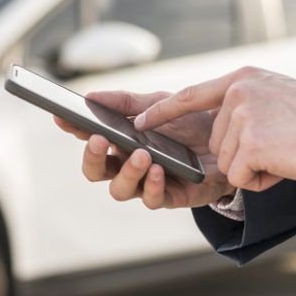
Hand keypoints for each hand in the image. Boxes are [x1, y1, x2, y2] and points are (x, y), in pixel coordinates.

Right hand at [53, 90, 234, 208]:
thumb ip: (127, 102)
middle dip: (91, 157)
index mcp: (121, 142)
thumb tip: (91, 95)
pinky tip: (158, 169)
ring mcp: (147, 183)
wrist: (233, 139)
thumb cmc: (192, 123)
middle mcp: (128, 165)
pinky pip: (152, 199)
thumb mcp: (160, 104)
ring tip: (141, 154)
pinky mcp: (170, 197)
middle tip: (98, 139)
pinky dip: (152, 184)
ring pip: (119, 190)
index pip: (89, 138)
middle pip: (95, 171)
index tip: (62, 117)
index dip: (73, 129)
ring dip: (127, 172)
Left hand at [135, 67, 295, 191]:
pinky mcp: (250, 142)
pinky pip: (239, 177)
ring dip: (254, 168)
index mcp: (244, 79)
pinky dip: (261, 181)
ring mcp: (243, 116)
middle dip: (244, 155)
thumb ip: (248, 103)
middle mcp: (239, 92)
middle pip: (216, 141)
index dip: (163, 111)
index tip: (139, 121)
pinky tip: (284, 165)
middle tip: (280, 146)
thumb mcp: (280, 97)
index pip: (192, 95)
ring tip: (285, 153)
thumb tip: (224, 126)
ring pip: (227, 161)